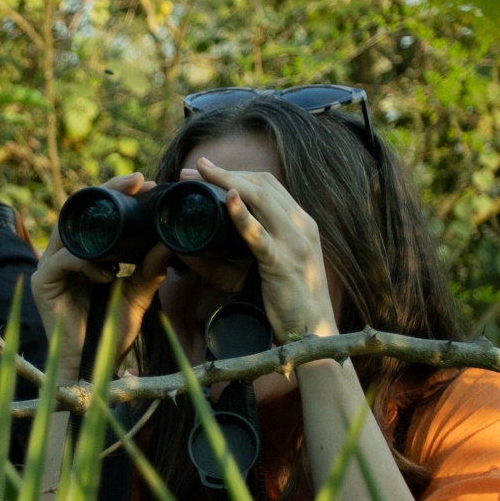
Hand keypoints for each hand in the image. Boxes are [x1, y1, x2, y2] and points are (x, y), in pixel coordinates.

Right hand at [33, 173, 171, 380]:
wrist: (92, 367)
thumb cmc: (109, 333)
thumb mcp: (137, 295)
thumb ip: (150, 270)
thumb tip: (170, 241)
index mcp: (81, 254)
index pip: (95, 214)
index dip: (116, 193)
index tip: (145, 183)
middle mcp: (61, 256)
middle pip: (80, 212)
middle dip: (107, 192)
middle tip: (136, 181)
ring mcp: (48, 268)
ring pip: (69, 229)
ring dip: (97, 219)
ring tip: (125, 213)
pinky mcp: (41, 283)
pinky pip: (63, 261)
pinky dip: (86, 262)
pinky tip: (106, 271)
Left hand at [190, 155, 335, 339]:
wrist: (313, 330)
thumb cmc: (286, 301)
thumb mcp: (264, 269)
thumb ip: (234, 255)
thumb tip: (187, 248)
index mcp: (300, 223)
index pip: (268, 184)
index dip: (236, 173)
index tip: (205, 170)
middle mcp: (301, 226)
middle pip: (263, 185)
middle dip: (226, 173)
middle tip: (193, 169)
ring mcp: (294, 243)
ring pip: (262, 200)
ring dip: (228, 182)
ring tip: (201, 175)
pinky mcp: (282, 263)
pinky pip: (260, 235)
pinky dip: (243, 216)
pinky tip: (228, 201)